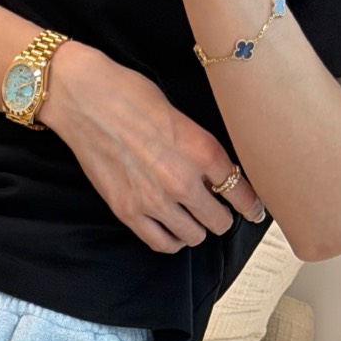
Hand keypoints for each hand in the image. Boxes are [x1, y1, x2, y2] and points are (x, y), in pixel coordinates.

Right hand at [38, 40, 264, 252]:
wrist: (87, 100)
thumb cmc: (132, 96)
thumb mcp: (181, 117)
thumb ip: (199, 150)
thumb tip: (214, 175)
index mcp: (202, 151)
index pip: (240, 192)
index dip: (250, 206)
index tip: (253, 211)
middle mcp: (183, 181)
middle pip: (219, 221)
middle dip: (221, 217)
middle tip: (216, 212)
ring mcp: (155, 200)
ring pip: (193, 236)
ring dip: (196, 230)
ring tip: (191, 220)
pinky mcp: (128, 212)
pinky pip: (161, 243)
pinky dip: (172, 240)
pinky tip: (171, 230)